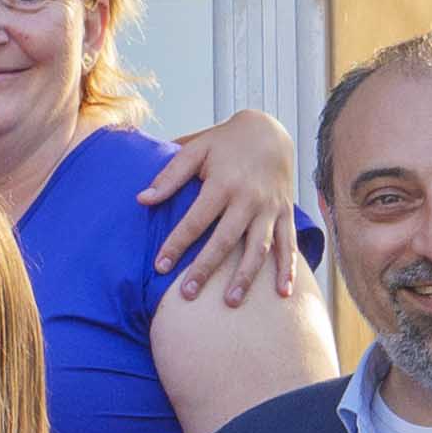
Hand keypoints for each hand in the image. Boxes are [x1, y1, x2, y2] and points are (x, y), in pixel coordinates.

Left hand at [138, 106, 302, 304]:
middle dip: (206, 268)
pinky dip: (289, 268)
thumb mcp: (196, 148)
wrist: (270, 129)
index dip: (176, 244)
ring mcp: (270, 208)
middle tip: (187, 295)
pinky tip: (283, 293)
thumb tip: (142, 199)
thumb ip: (170, 175)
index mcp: (224, 183)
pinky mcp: (285, 213)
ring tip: (231, 303)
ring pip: (259, 248)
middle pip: (226, 240)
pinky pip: (289, 244)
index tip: (160, 267)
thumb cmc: (226, 142)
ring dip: (246, 277)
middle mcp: (249, 198)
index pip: (195, 220)